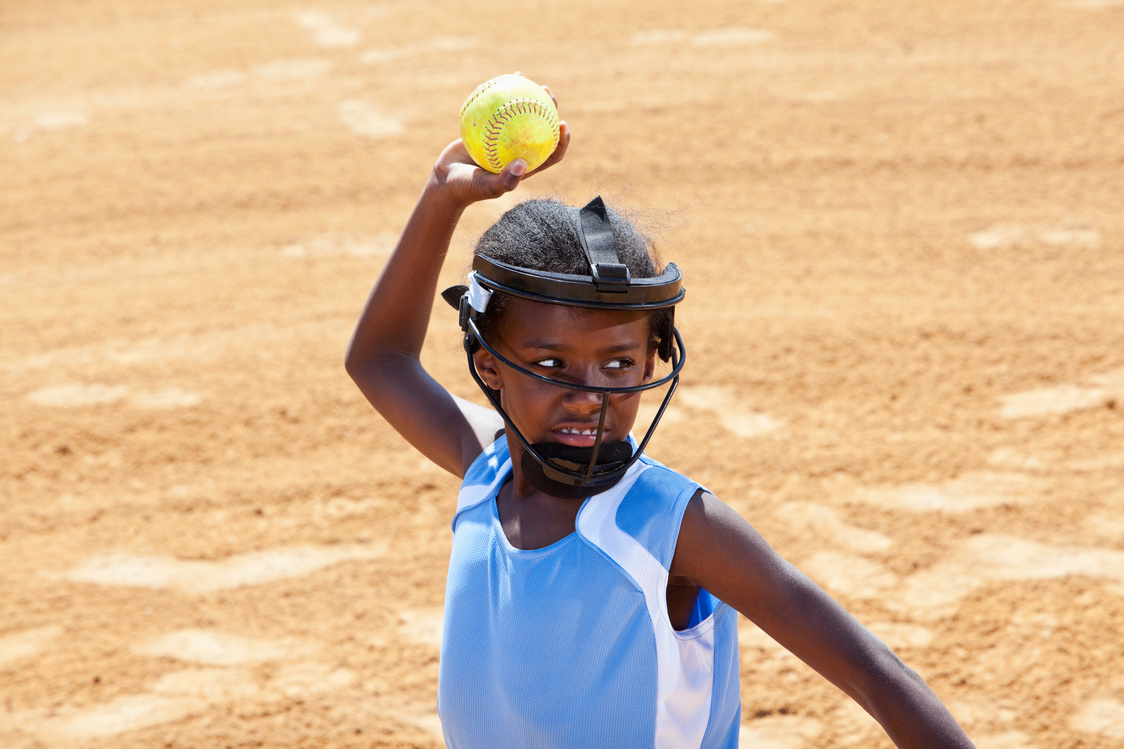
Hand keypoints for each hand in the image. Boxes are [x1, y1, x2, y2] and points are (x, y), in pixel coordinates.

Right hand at [429, 83, 569, 205]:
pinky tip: (492, 81)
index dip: (563, 139)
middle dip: (548, 107)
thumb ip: (505, 181)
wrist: (445, 182)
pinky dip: (494, 95)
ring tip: (522, 77)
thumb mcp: (486, 188)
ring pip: (517, 113)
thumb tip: (523, 165)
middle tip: (546, 91)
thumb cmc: (468, 189)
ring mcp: (502, 138)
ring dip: (522, 94)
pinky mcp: (486, 129)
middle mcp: (517, 150)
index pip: (551, 153)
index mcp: (526, 166)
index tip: (564, 123)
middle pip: (539, 127)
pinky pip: (493, 109)